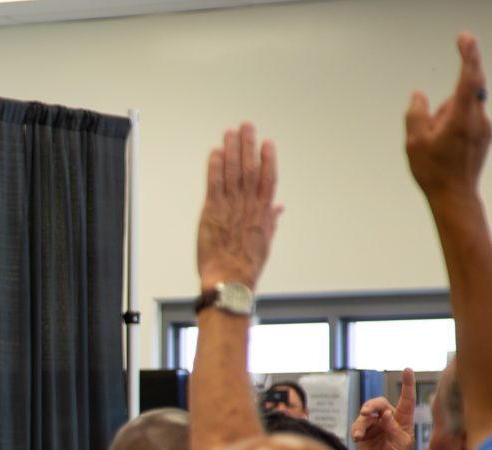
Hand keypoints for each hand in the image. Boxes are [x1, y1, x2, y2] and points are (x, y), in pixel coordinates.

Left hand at [196, 123, 281, 290]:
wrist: (229, 279)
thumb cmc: (246, 265)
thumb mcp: (265, 241)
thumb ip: (271, 220)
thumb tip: (279, 207)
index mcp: (263, 213)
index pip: (269, 178)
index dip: (268, 158)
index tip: (267, 142)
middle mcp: (249, 206)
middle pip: (251, 168)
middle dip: (249, 145)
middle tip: (247, 126)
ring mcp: (231, 208)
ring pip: (234, 172)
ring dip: (232, 150)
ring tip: (230, 132)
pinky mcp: (212, 213)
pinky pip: (214, 184)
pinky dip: (215, 167)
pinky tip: (215, 153)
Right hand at [350, 368, 416, 449]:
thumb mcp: (402, 443)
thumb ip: (394, 428)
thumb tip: (385, 413)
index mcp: (403, 420)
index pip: (406, 399)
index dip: (407, 384)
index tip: (407, 370)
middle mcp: (388, 419)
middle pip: (378, 403)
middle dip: (371, 406)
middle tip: (366, 412)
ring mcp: (375, 425)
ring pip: (365, 415)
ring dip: (362, 422)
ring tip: (360, 434)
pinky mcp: (363, 433)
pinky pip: (357, 425)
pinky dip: (356, 430)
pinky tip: (358, 438)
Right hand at [406, 33, 491, 202]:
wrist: (454, 197)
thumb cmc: (434, 172)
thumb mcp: (413, 142)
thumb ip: (415, 113)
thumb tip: (419, 96)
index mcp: (461, 117)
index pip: (468, 77)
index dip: (467, 54)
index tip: (464, 38)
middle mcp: (477, 119)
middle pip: (462, 94)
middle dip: (443, 105)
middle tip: (430, 130)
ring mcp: (484, 128)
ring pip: (464, 108)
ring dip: (448, 117)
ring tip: (436, 145)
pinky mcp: (485, 136)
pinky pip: (469, 120)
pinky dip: (455, 126)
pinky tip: (446, 149)